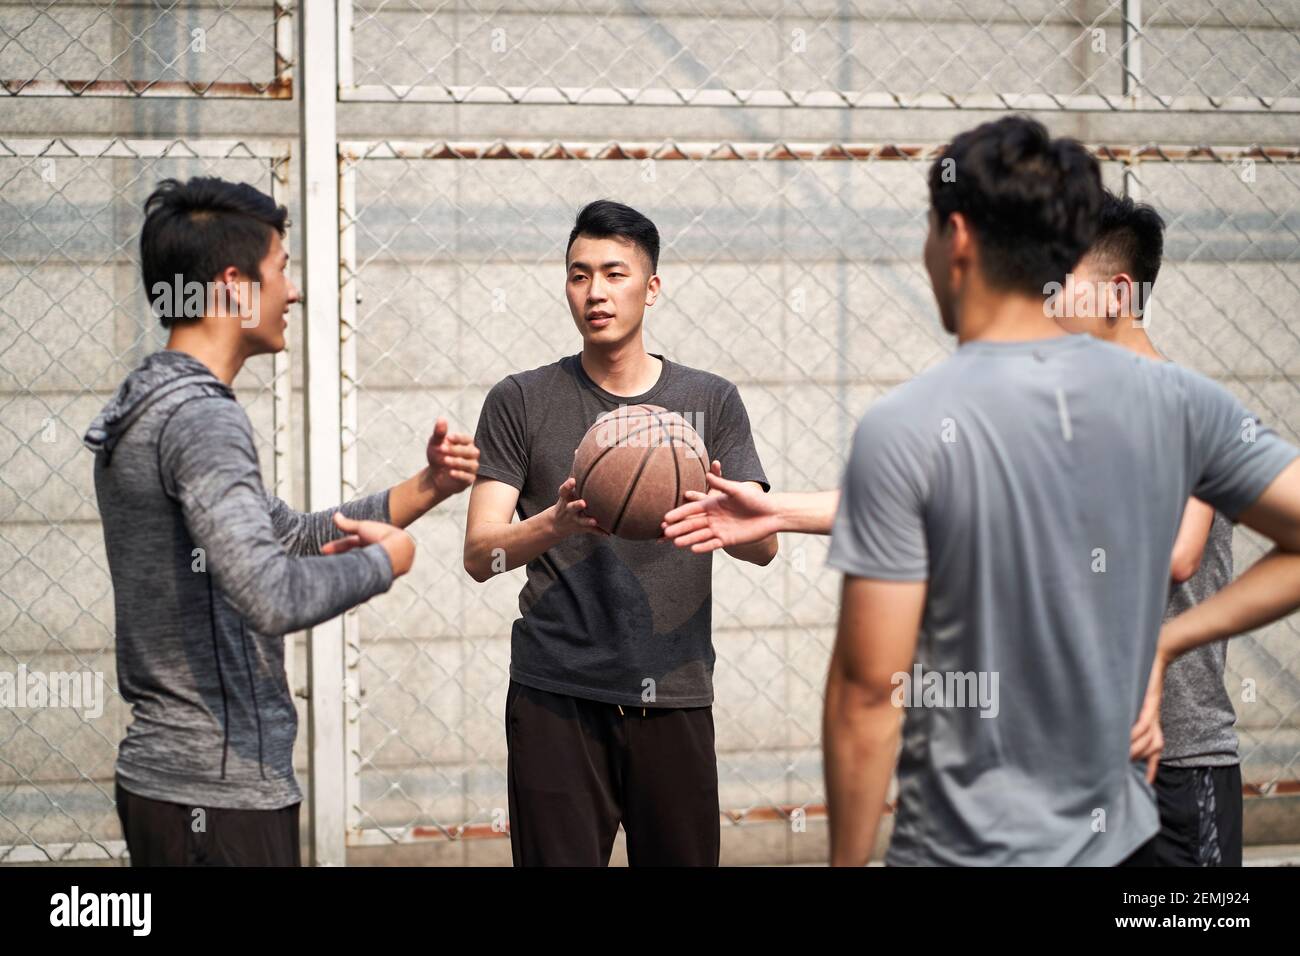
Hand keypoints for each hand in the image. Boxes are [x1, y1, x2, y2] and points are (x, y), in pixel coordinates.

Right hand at [322, 511, 415, 576]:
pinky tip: (342, 587)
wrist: (397, 549)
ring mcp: (377, 567)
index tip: (324, 550)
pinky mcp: (378, 580)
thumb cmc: (383, 536)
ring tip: (329, 573)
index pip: (350, 545)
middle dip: (338, 559)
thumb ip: (348, 525)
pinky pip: (361, 583)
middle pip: (352, 558)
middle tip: (324, 562)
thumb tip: (335, 515)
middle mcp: (375, 554)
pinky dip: (351, 583)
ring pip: (356, 569)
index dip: (336, 547)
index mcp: (371, 542)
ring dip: (343, 570)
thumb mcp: (362, 528)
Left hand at [425, 417, 479, 497]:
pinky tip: (450, 472)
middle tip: (442, 448)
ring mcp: (472, 468)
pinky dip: (460, 475)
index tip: (447, 437)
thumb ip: (439, 433)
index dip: (459, 438)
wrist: (434, 476)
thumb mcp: (435, 443)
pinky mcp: (469, 480)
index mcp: (466, 444)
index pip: (467, 439)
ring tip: (445, 460)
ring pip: (471, 464)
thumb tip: (441, 418)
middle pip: (471, 452)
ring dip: (457, 462)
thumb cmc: (437, 455)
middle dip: (456, 450)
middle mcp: (472, 455)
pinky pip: (468, 477)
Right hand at [550, 477, 607, 539]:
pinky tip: (608, 533)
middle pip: (571, 507)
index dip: (568, 486)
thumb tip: (578, 450)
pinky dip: (600, 532)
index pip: (564, 491)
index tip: (573, 481)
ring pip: (581, 520)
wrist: (556, 523)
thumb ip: (573, 471)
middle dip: (576, 505)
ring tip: (595, 520)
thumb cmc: (567, 499)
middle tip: (583, 503)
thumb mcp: (566, 488)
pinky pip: (591, 530)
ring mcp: (574, 519)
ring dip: (588, 520)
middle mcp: (568, 509)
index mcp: (565, 498)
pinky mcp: (581, 527)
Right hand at [660, 460, 780, 552]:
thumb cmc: (755, 499)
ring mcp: (719, 529)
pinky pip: (712, 544)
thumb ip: (723, 484)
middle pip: (692, 523)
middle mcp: (713, 517)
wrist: (771, 514)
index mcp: (713, 504)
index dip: (679, 513)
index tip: (666, 518)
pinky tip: (693, 549)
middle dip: (679, 527)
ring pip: (700, 535)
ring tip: (675, 543)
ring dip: (687, 538)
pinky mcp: (728, 539)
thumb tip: (708, 474)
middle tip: (664, 532)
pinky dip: (703, 546)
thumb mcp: (738, 490)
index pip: (692, 510)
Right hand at [1129, 645, 1167, 783]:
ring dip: (1134, 748)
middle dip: (1137, 761)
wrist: (1160, 650)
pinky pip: (1144, 722)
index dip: (1151, 769)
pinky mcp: (1149, 700)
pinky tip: (1126, 736)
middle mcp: (1155, 719)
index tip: (1145, 785)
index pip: (1155, 751)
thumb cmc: (1144, 672)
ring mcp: (1152, 710)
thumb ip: (1128, 710)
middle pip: (1152, 749)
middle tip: (1119, 768)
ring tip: (1117, 754)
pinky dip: (1136, 731)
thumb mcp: (1137, 696)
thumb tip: (1111, 722)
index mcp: (1153, 721)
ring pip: (1148, 739)